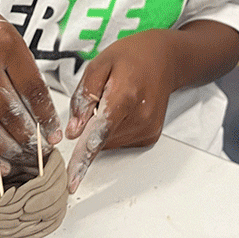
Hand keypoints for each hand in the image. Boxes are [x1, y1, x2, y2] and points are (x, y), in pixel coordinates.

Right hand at [0, 0, 60, 170]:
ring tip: (21, 160)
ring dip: (8, 149)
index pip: (32, 89)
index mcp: (5, 44)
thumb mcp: (1, 30)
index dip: (46, 117)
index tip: (54, 133)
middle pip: (11, 112)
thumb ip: (17, 63)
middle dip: (29, 138)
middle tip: (41, 152)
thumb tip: (36, 104)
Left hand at [65, 30, 182, 192]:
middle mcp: (140, 117)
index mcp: (125, 96)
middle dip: (90, 125)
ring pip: (109, 143)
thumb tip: (73, 131)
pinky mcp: (150, 135)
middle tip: (101, 98)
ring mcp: (148, 128)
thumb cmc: (132, 56)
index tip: (73, 180)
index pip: (98, 134)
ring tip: (115, 99)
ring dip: (103, 128)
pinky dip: (114, 130)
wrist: (165, 58)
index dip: (83, 158)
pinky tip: (124, 109)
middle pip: (101, 138)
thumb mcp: (99, 64)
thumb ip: (83, 97)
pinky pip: (120, 141)